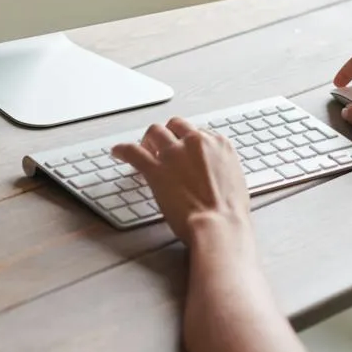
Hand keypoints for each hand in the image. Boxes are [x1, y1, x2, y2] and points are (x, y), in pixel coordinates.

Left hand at [112, 117, 251, 246]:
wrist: (219, 226)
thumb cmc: (229, 213)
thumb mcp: (234, 181)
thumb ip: (220, 168)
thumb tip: (212, 171)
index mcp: (219, 144)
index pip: (198, 132)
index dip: (187, 140)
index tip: (183, 148)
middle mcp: (196, 141)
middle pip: (176, 125)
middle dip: (168, 134)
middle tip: (162, 145)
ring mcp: (174, 153)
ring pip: (155, 132)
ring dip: (148, 139)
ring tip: (144, 148)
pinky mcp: (156, 168)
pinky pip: (133, 151)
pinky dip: (122, 149)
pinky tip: (118, 152)